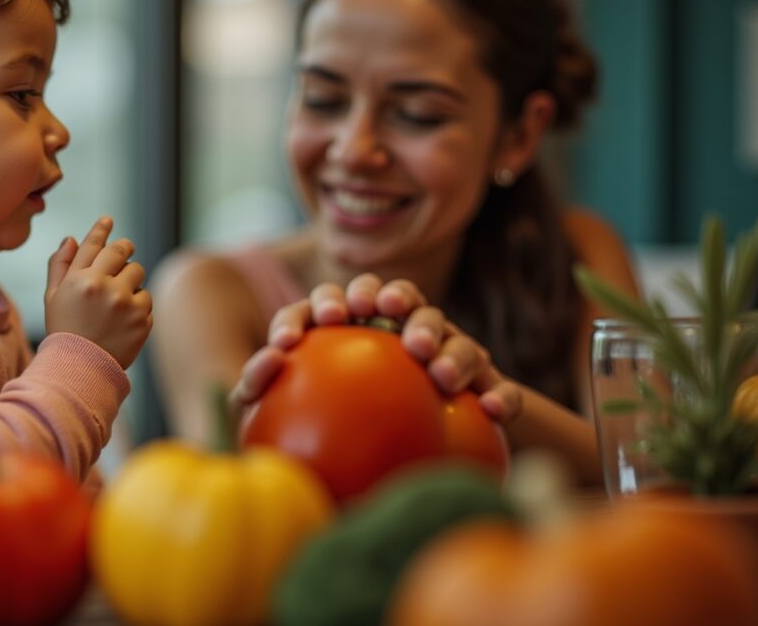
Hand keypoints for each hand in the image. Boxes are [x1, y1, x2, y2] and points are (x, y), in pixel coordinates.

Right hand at [44, 217, 152, 368]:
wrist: (81, 369)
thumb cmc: (64, 330)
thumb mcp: (53, 298)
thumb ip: (60, 266)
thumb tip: (71, 238)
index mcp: (79, 280)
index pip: (94, 245)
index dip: (101, 229)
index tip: (108, 220)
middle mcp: (103, 287)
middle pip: (122, 252)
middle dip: (124, 250)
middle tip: (124, 252)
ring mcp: (125, 303)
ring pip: (138, 273)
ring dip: (131, 281)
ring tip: (117, 300)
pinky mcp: (142, 319)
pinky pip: (146, 299)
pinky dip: (138, 306)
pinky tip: (123, 321)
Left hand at [234, 274, 522, 423]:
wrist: (410, 462)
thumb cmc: (325, 438)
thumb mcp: (283, 418)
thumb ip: (259, 390)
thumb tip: (263, 364)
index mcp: (345, 330)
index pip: (327, 307)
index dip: (320, 307)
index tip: (320, 323)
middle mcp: (393, 327)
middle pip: (388, 297)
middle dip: (381, 294)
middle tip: (378, 310)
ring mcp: (439, 349)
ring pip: (441, 327)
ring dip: (436, 333)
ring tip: (428, 355)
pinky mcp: (480, 381)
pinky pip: (494, 385)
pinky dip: (498, 393)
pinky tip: (495, 408)